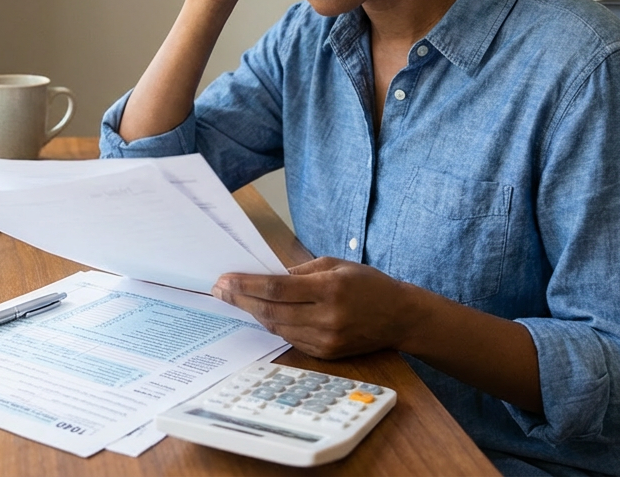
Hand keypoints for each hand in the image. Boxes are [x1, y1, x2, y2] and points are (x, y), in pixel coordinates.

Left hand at [211, 257, 421, 359]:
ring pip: (277, 327)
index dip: (246, 285)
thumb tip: (264, 275)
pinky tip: (261, 313)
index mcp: (329, 289)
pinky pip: (290, 338)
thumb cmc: (368, 284)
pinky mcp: (326, 353)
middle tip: (219, 289)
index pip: (276, 288)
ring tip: (235, 298)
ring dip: (253, 312)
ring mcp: (326, 339)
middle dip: (240, 299)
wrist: (400, 317)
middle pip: (270, 310)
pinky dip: (273, 325)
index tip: (224, 279)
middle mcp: (326, 317)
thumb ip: (299, 270)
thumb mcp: (335, 265)